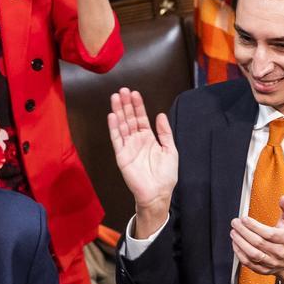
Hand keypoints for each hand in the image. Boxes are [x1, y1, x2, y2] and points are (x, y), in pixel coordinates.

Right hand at [108, 88, 177, 238]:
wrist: (158, 193)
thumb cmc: (165, 175)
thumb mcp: (170, 150)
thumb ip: (165, 132)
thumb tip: (160, 115)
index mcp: (148, 138)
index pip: (141, 118)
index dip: (138, 106)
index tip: (134, 93)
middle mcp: (136, 141)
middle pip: (129, 118)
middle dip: (126, 105)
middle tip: (122, 90)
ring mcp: (128, 147)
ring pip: (122, 126)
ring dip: (118, 112)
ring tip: (115, 98)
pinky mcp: (122, 156)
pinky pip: (116, 140)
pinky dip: (114, 128)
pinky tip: (112, 116)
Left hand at [230, 196, 283, 283]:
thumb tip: (283, 198)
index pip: (268, 233)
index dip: (254, 226)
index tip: (244, 219)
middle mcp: (278, 252)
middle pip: (258, 243)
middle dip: (243, 232)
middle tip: (235, 223)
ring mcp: (270, 262)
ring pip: (252, 254)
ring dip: (240, 243)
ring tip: (233, 233)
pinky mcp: (262, 269)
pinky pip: (248, 263)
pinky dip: (239, 253)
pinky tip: (235, 244)